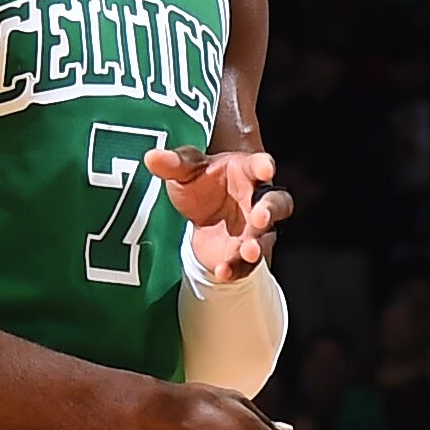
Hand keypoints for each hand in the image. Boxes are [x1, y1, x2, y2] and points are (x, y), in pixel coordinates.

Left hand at [147, 145, 289, 280]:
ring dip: (258, 245)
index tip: (265, 169)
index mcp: (246, 172)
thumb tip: (152, 157)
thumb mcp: (185, 171)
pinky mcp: (243, 254)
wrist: (201, 217)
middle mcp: (257, 201)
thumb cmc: (202, 185)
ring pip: (265, 238)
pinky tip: (223, 271)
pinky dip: (236, 269)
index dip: (264, 167)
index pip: (260, 166)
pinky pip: (246, 265)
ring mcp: (254, 230)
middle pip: (276, 204)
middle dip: (270, 211)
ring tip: (248, 250)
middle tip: (261, 217)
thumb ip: (173, 164)